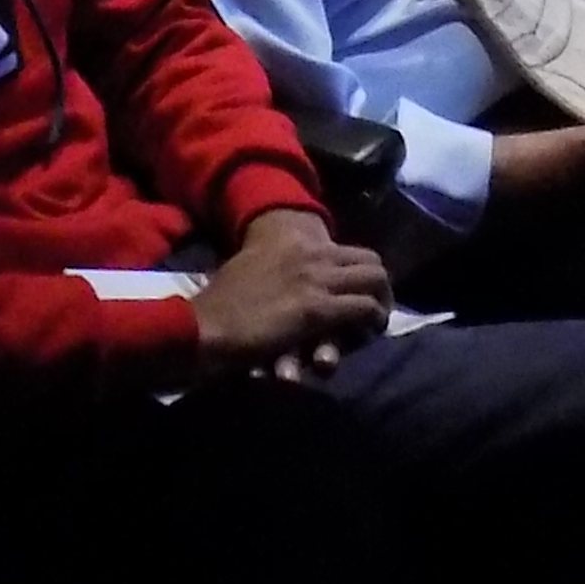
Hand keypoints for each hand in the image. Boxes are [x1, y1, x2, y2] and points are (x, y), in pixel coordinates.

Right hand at [189, 209, 387, 381]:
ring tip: (374, 326)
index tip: (356, 296)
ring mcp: (316, 280)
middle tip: (373, 313)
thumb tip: (286, 289)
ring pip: (376, 282)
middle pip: (373, 263)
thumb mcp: (250, 273)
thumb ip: (274, 273)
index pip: (352, 251)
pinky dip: (370, 324)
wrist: (204, 326)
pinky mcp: (317, 310)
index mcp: (295, 245)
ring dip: (380, 306)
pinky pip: (365, 310)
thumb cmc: (220, 306)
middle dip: (380, 290)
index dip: (361, 276)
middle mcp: (311, 255)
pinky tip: (361, 338)